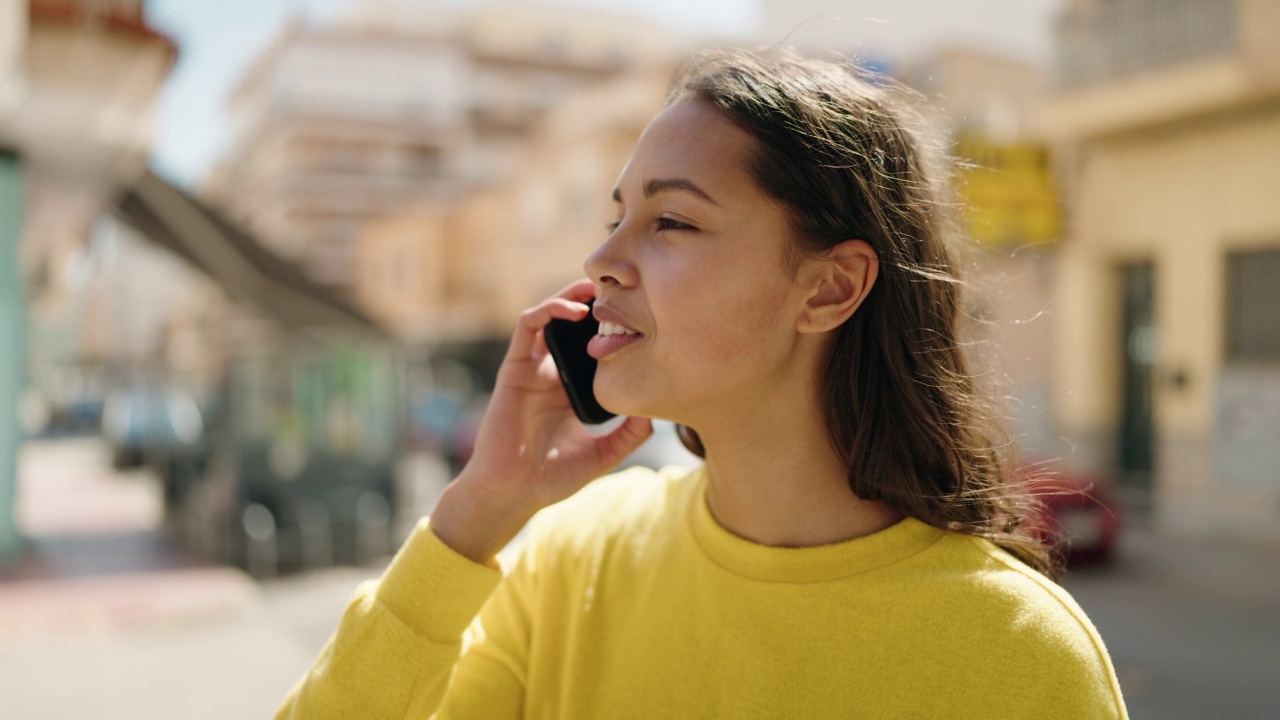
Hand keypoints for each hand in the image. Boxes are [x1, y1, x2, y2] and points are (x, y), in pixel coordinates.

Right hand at [431, 279, 652, 562]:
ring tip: (597, 289)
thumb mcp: (603, 455)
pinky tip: (574, 311)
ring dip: (572, 296)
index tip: (640, 318)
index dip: (612, 328)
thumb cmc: (552, 477)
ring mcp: (532, 368)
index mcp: (572, 389)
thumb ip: (629, 436)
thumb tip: (656, 415)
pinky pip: (528, 326)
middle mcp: (552, 373)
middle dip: (593, 302)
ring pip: (550, 315)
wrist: (512, 492)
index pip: (592, 347)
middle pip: (572, 325)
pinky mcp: (514, 367)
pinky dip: (549, 309)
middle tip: (620, 290)